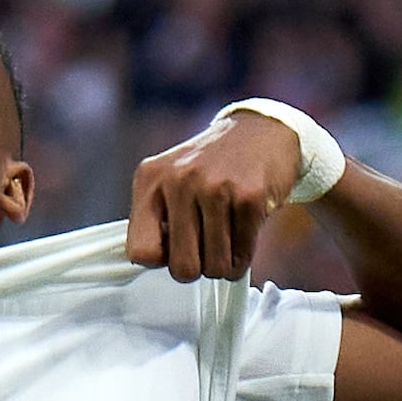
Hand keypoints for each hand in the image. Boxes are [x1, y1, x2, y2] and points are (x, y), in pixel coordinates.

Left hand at [131, 108, 302, 283]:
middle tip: (204, 247)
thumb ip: (154, 219)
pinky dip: (243, 256)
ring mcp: (215, 188)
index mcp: (151, 179)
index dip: (161, 260)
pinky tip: (242, 230)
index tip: (173, 248)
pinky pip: (242, 258)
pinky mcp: (249, 198)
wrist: (262, 133)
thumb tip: (151, 264)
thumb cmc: (212, 168)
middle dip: (197, 267)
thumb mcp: (170, 181)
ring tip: (225, 236)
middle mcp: (180, 181)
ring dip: (223, 263)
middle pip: (182, 268)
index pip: (139, 252)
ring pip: (215, 267)